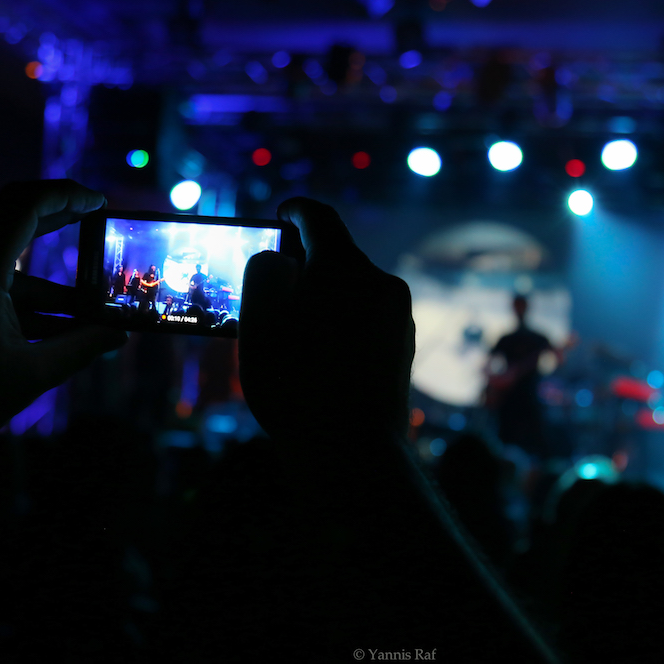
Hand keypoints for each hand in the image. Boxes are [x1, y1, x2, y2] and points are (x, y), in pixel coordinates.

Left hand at [0, 180, 126, 480]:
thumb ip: (79, 348)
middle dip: (61, 225)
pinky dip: (20, 301)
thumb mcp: (28, 374)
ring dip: (47, 288)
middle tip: (99, 223)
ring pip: (4, 266)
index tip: (100, 203)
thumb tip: (118, 338)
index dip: (67, 196)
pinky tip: (55, 331)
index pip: (26, 205)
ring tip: (91, 316)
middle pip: (15, 224)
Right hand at [238, 198, 413, 455]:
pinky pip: (367, 318)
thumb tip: (283, 259)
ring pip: (353, 290)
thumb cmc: (296, 384)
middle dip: (305, 264)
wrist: (352, 452)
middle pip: (338, 257)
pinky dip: (343, 323)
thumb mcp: (259, 321)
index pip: (318, 217)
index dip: (294, 211)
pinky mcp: (404, 347)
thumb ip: (265, 272)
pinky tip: (321, 357)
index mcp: (345, 266)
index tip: (280, 216)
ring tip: (293, 331)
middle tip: (274, 287)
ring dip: (325, 297)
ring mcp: (399, 317)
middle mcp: (381, 282)